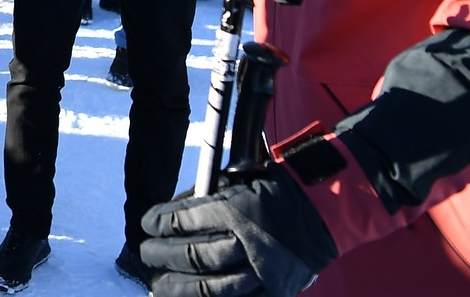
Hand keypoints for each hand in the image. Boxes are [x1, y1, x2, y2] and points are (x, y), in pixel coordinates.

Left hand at [139, 166, 336, 296]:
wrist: (323, 213)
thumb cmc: (274, 192)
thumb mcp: (238, 184)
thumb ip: (207, 202)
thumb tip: (171, 218)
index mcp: (239, 211)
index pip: (185, 221)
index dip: (161, 223)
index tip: (147, 223)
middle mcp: (250, 244)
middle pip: (194, 256)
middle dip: (163, 256)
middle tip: (145, 253)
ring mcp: (263, 273)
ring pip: (211, 288)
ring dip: (179, 287)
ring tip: (158, 286)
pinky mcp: (273, 292)